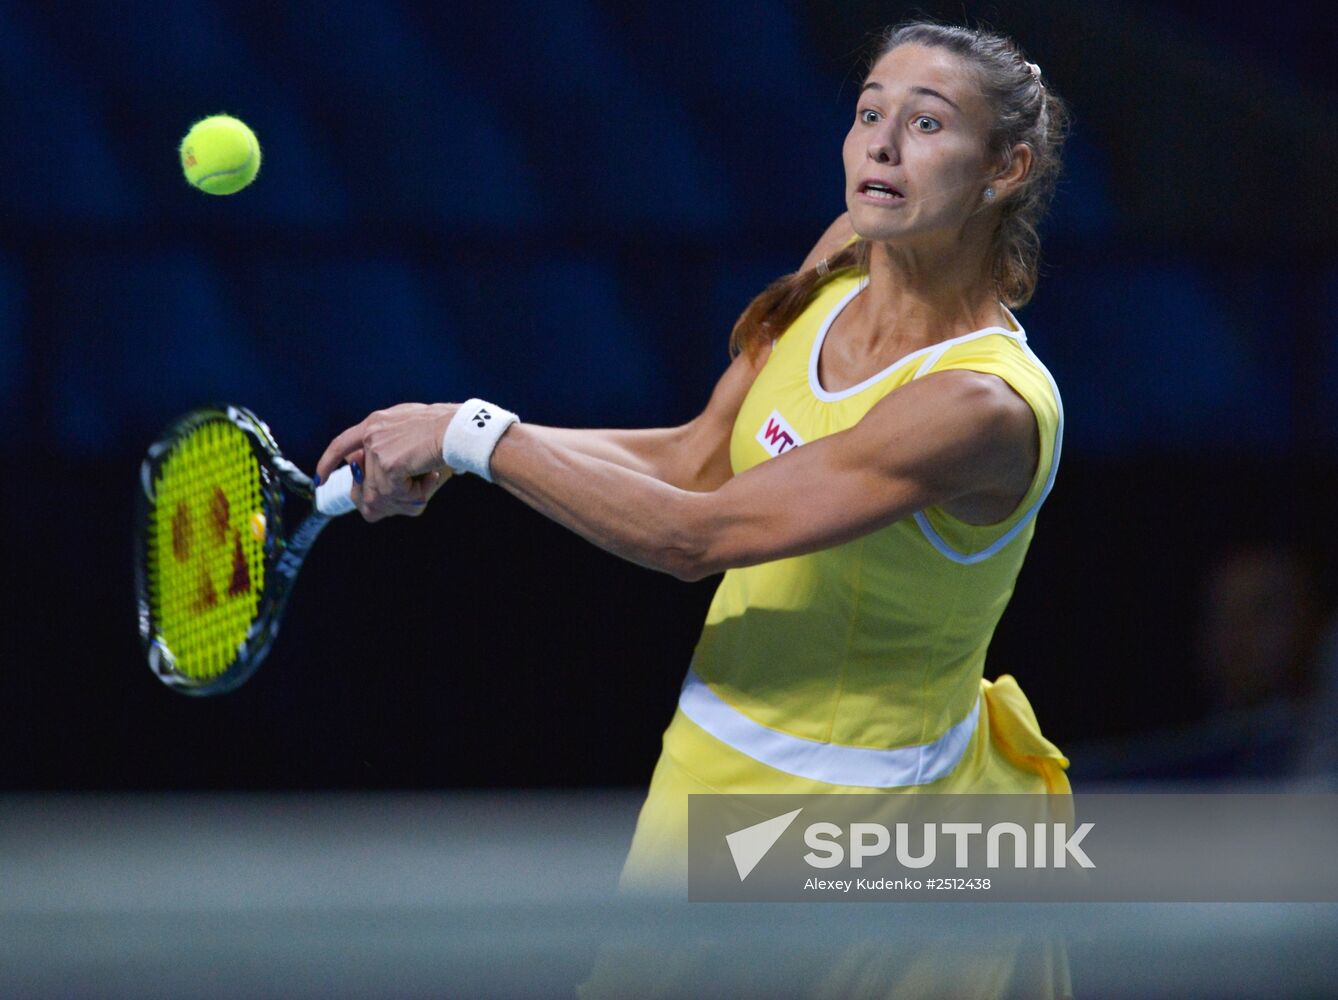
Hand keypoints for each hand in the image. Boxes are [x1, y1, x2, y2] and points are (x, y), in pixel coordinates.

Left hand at [316, 403, 458, 521]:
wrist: (459, 429)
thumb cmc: (447, 430)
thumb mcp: (413, 431)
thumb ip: (392, 446)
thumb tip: (375, 470)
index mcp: (376, 423)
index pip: (341, 445)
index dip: (329, 463)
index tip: (321, 480)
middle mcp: (371, 435)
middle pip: (365, 487)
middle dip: (385, 502)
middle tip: (412, 499)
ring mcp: (378, 450)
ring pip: (383, 496)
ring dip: (410, 497)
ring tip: (430, 480)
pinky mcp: (389, 464)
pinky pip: (398, 495)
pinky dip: (418, 494)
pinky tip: (432, 477)